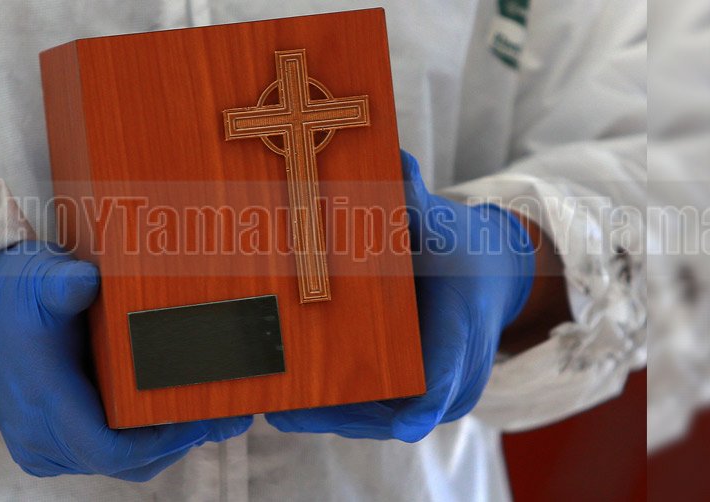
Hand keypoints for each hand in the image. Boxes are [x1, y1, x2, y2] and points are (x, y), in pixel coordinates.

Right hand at [0, 241, 251, 479]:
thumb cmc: (9, 298)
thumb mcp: (38, 280)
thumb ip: (64, 283)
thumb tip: (87, 281)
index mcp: (44, 402)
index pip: (110, 450)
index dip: (160, 442)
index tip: (197, 418)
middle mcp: (40, 437)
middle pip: (125, 464)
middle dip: (174, 443)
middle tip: (219, 415)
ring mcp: (42, 448)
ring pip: (117, 464)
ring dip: (159, 445)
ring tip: (202, 414)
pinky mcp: (46, 447)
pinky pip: (102, 457)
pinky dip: (137, 443)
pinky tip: (166, 414)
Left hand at [265, 151, 534, 441]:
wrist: (487, 279)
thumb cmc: (460, 250)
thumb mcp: (442, 224)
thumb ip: (416, 201)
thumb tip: (396, 160)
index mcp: (465, 333)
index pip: (450, 372)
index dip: (428, 398)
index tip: (407, 422)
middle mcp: (454, 379)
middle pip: (398, 412)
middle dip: (340, 414)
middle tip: (283, 413)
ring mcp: (434, 397)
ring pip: (378, 417)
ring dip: (328, 415)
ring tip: (271, 408)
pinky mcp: (412, 399)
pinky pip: (373, 410)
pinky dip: (334, 406)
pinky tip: (286, 399)